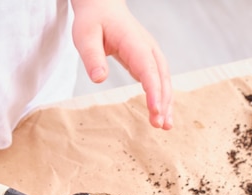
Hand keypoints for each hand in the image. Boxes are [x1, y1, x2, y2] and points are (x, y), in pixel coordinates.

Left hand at [71, 0, 172, 129]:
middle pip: (161, 77)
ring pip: (164, 80)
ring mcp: (150, 54)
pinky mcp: (148, 60)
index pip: (147, 68)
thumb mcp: (85, 36)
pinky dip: (162, 97)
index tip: (155, 109)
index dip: (153, 90)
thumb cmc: (93, 21)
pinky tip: (160, 113)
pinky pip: (159, 80)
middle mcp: (148, 48)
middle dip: (163, 102)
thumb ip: (92, 57)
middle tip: (160, 125)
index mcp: (134, 42)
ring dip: (166, 103)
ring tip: (165, 126)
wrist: (102, 6)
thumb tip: (99, 79)